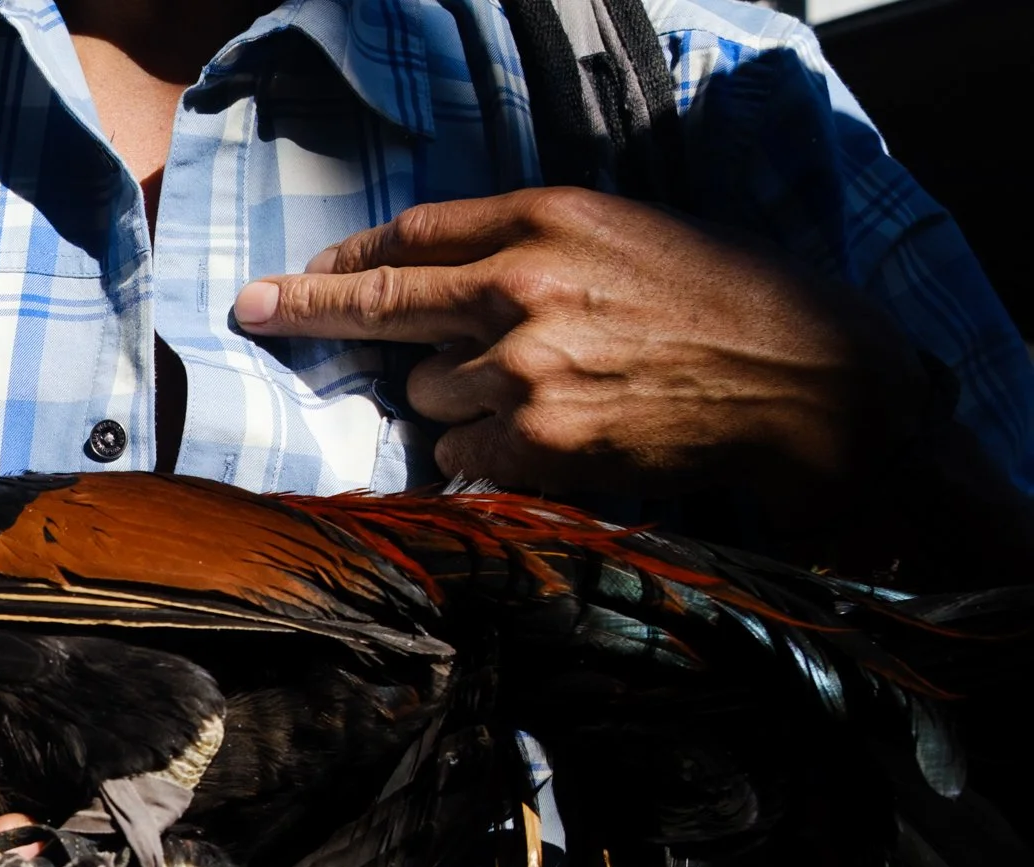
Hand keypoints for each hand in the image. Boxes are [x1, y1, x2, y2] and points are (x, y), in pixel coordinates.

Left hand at [232, 187, 929, 499]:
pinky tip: (552, 442)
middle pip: (381, 303)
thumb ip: (529, 251)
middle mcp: (523, 286)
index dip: (346, 259)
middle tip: (250, 309)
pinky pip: (462, 456)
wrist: (804, 382)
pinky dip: (488, 458)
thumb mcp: (625, 237)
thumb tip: (433, 285)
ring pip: (429, 395)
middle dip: (307, 309)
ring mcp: (524, 368)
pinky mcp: (536, 441)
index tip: (294, 275)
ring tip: (549, 396)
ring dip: (462, 404)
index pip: (411, 236)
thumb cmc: (720, 304)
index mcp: (548, 219)